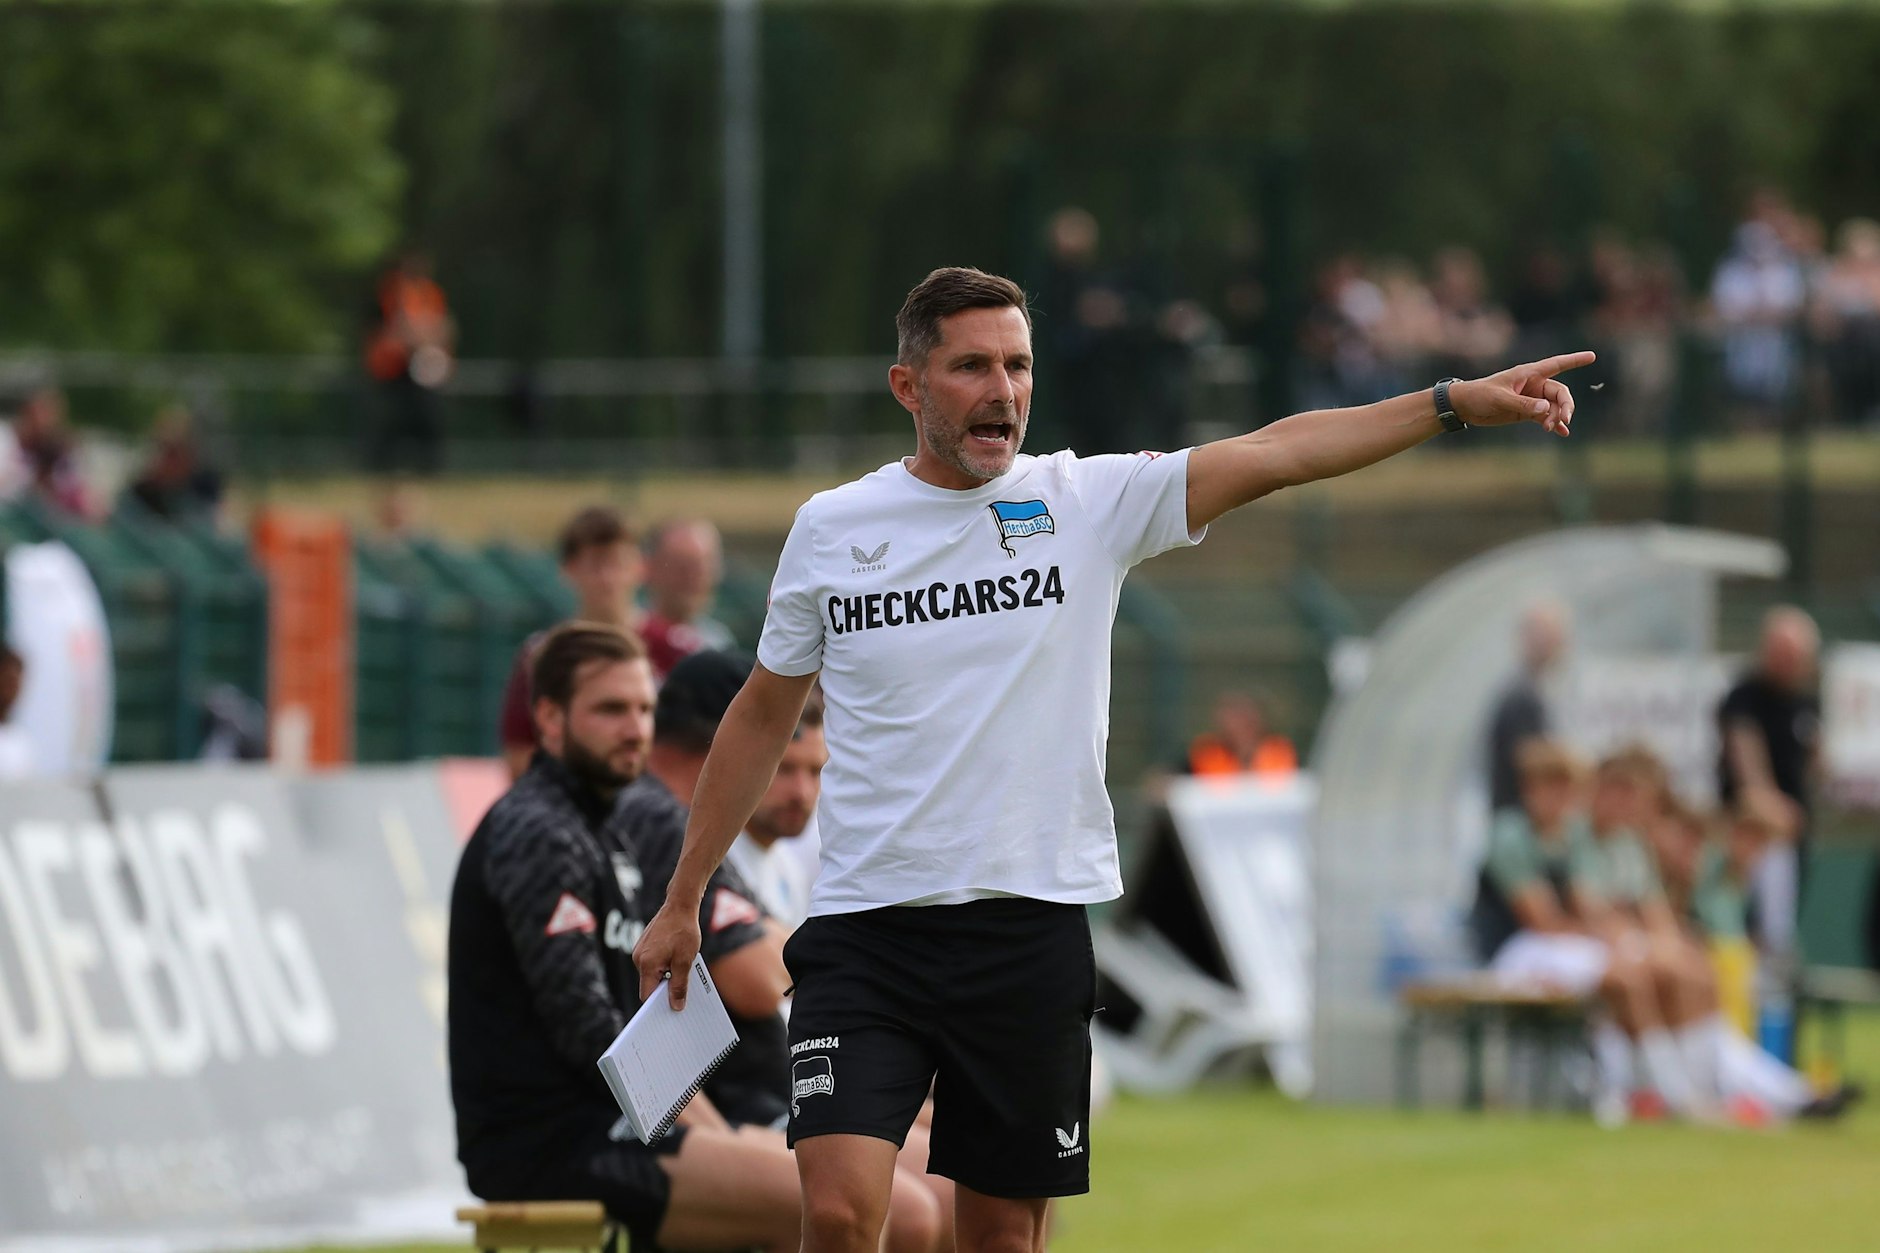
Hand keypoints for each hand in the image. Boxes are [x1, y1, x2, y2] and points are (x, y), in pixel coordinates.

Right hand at [634, 901, 702, 1008]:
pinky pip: (652, 963)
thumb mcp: (685, 962)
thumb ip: (679, 986)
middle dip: (664, 989)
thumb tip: (676, 1007)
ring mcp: (639, 951)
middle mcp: (638, 959)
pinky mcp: (644, 946)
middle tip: (683, 990)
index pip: (647, 995)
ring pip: (651, 974)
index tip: (671, 1008)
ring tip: (682, 967)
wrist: (680, 906)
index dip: (658, 1004)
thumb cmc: (684, 931)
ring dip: (666, 976)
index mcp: (646, 964)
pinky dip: (663, 965)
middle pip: (649, 985)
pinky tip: (676, 959)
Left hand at [1450, 351, 1596, 435]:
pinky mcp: (1526, 412)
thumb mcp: (1500, 399)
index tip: (1592, 356)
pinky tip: (1562, 433)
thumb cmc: (1480, 395)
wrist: (1464, 406)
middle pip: (1560, 393)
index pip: (1556, 364)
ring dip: (1556, 417)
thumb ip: (1523, 404)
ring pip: (1554, 406)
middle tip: (1563, 420)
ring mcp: (1531, 399)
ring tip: (1550, 429)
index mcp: (1529, 374)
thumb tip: (1547, 408)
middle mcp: (1533, 385)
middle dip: (1565, 406)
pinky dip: (1554, 424)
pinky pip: (1546, 417)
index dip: (1574, 360)